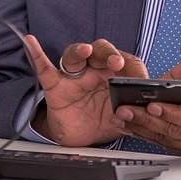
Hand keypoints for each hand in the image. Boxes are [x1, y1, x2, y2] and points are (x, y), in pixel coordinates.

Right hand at [23, 34, 147, 146]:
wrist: (80, 138)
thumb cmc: (102, 119)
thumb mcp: (124, 117)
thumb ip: (136, 112)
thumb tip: (150, 111)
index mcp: (114, 74)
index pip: (126, 62)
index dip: (134, 69)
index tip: (142, 81)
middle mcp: (94, 70)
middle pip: (101, 51)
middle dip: (109, 54)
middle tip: (116, 64)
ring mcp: (74, 76)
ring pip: (75, 55)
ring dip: (80, 51)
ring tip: (85, 50)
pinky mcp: (55, 86)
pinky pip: (44, 68)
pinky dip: (36, 54)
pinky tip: (30, 41)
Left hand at [113, 61, 180, 161]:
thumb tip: (177, 82)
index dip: (174, 111)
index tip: (154, 103)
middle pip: (176, 130)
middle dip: (147, 119)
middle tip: (125, 108)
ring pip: (169, 139)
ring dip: (143, 128)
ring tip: (122, 116)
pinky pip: (170, 144)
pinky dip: (151, 135)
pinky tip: (134, 125)